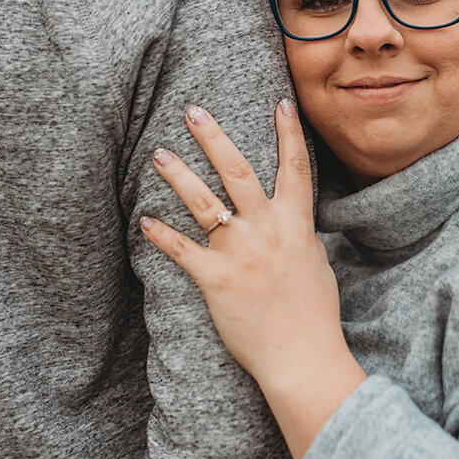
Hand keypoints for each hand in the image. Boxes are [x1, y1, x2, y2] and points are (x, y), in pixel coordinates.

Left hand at [141, 99, 365, 458]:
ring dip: (179, 175)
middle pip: (238, 172)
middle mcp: (267, 231)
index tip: (282, 102)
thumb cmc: (313, 312)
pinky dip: (162, 234)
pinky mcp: (215, 280)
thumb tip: (289, 215)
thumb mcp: (314, 261)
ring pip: (204, 203)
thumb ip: (298, 232)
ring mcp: (239, 254)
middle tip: (194, 111)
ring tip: (159, 153)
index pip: (295, 168)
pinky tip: (145, 220)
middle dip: (215, 138)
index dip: (289, 133)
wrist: (302, 356)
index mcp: (296, 224)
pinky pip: (182, 251)